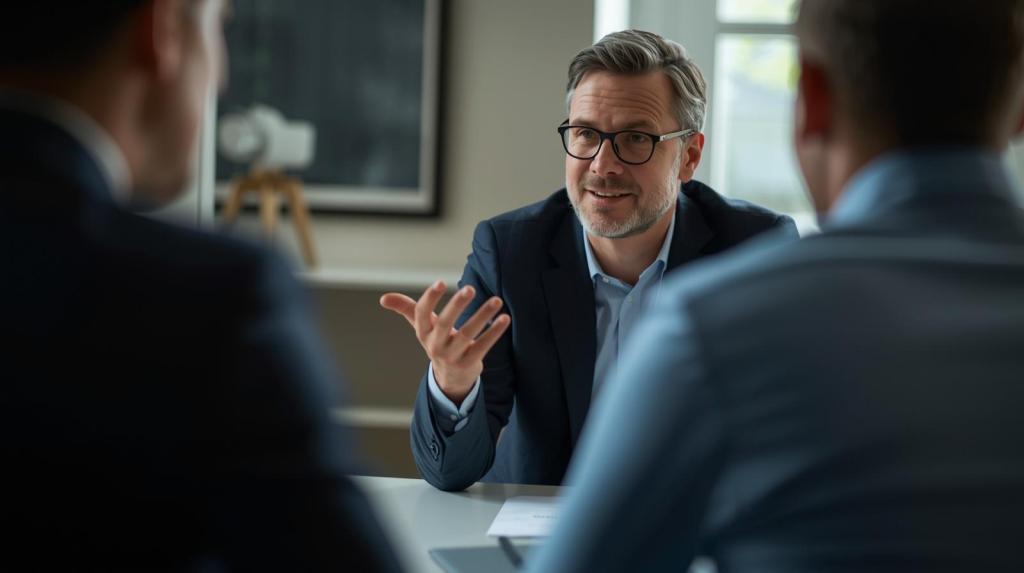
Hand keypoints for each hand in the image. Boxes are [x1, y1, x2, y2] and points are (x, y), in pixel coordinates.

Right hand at [380, 281, 509, 404]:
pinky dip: (494, 332)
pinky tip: (504, 318)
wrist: (450, 377)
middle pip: (445, 323)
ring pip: (468, 334)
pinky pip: (483, 346)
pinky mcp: (469, 363)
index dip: (430, 298)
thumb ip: (406, 309)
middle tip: (470, 289)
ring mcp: (452, 356)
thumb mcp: (422, 327)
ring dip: (483, 315)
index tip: (440, 282)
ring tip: (497, 300)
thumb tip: (383, 298)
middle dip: (457, 306)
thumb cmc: (437, 342)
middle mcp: (435, 345)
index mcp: (423, 332)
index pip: (422, 314)